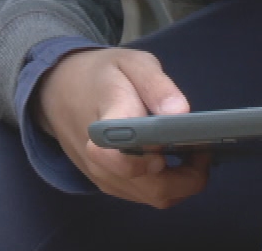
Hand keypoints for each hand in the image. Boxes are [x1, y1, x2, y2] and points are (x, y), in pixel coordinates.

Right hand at [33, 48, 209, 208]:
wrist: (59, 90)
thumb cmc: (101, 74)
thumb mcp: (132, 63)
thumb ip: (157, 85)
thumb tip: (181, 113)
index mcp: (106, 124)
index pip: (121, 156)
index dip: (151, 159)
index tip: (174, 142)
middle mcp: (102, 161)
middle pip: (154, 189)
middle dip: (190, 177)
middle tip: (202, 148)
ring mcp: (104, 177)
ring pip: (155, 197)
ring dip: (182, 182)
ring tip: (191, 150)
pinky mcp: (108, 185)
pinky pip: (145, 195)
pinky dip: (167, 183)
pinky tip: (172, 158)